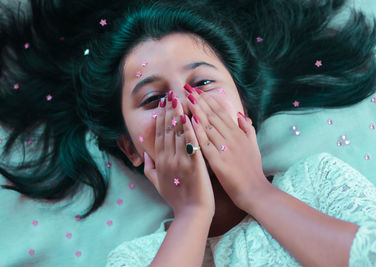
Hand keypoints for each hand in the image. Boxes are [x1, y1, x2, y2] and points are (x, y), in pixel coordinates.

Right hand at [143, 92, 214, 217]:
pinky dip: (189, 130)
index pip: (159, 135)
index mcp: (160, 162)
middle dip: (168, 112)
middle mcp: (168, 159)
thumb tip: (145, 156)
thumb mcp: (157, 184)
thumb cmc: (177, 200)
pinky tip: (189, 117)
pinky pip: (191, 144)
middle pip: (167, 131)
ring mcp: (180, 162)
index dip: (161, 119)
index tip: (162, 104)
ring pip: (178, 134)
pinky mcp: (194, 165)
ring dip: (178, 115)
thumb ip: (150, 169)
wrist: (192, 214)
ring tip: (178, 99)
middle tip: (169, 95)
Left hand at [185, 88, 267, 210]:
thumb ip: (248, 129)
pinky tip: (189, 122)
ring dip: (196, 111)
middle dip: (199, 100)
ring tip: (185, 99)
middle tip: (187, 88)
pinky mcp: (218, 162)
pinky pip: (205, 143)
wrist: (255, 192)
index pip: (221, 112)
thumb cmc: (253, 170)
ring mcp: (225, 149)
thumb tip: (241, 115)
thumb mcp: (253, 146)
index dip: (208, 100)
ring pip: (208, 126)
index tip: (197, 91)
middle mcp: (232, 138)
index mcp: (239, 134)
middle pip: (213, 115)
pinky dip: (197, 132)